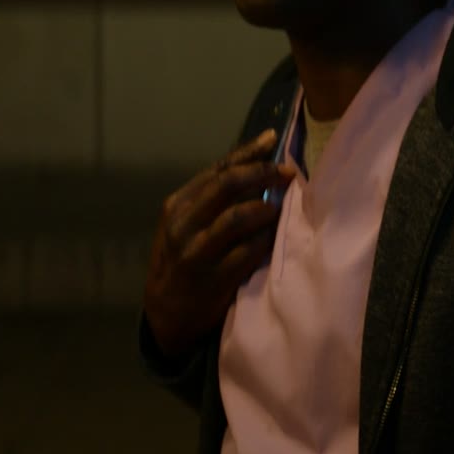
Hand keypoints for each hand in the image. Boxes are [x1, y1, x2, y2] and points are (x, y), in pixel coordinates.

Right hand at [143, 129, 291, 359]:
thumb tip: (256, 166)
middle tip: (287, 172)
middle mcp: (183, 224)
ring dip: (266, 208)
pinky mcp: (214, 277)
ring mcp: (197, 251)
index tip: (273, 139)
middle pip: (227, 184)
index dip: (248, 152)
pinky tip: (275, 236)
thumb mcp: (185, 226)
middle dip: (262, 173)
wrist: (166, 313)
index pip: (217, 169)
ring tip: (281, 208)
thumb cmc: (182, 261)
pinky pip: (249, 251)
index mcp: (177, 205)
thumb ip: (212, 201)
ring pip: (238, 216)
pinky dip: (267, 239)